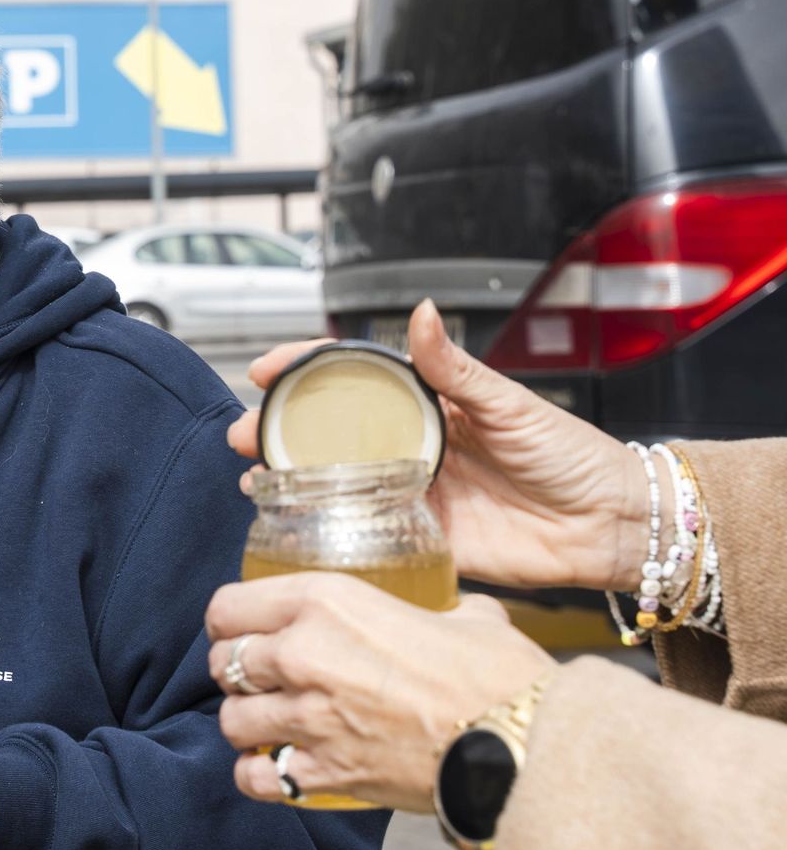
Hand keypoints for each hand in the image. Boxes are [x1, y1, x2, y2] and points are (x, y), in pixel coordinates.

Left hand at [206, 572, 554, 811]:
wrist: (521, 744)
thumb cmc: (500, 676)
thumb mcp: (467, 616)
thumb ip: (440, 609)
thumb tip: (454, 614)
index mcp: (327, 601)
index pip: (229, 606)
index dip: (229, 620)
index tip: (239, 629)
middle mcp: (304, 654)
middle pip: (224, 662)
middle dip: (236, 671)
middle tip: (260, 679)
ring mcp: (309, 717)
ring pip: (231, 719)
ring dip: (246, 722)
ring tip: (269, 723)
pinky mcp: (324, 772)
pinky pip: (256, 777)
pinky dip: (259, 775)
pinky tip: (276, 767)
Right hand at [227, 299, 650, 593]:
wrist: (608, 524)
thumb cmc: (570, 455)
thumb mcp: (509, 404)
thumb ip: (456, 367)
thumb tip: (420, 312)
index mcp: (428, 403)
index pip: (352, 378)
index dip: (303, 370)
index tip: (263, 369)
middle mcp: (409, 445)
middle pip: (327, 432)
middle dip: (276, 429)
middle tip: (243, 434)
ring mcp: (409, 491)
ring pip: (333, 480)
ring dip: (287, 476)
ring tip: (254, 476)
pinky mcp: (419, 537)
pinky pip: (362, 531)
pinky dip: (322, 527)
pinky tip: (289, 523)